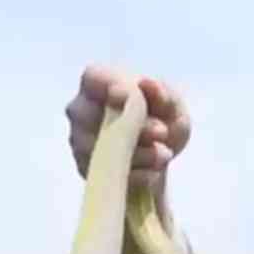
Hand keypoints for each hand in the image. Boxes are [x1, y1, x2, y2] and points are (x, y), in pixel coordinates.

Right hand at [65, 65, 190, 189]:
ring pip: (102, 148)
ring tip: (164, 154)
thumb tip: (148, 84)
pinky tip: (153, 171)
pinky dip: (136, 174)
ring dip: (139, 154)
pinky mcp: (86, 170)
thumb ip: (163, 93)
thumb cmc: (163, 118)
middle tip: (162, 132)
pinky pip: (108, 173)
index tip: (131, 98)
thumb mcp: (173, 105)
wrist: (161, 154)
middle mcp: (81, 110)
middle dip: (132, 126)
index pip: (93, 78)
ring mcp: (80, 141)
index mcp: (98, 82)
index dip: (111, 87)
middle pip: (95, 116)